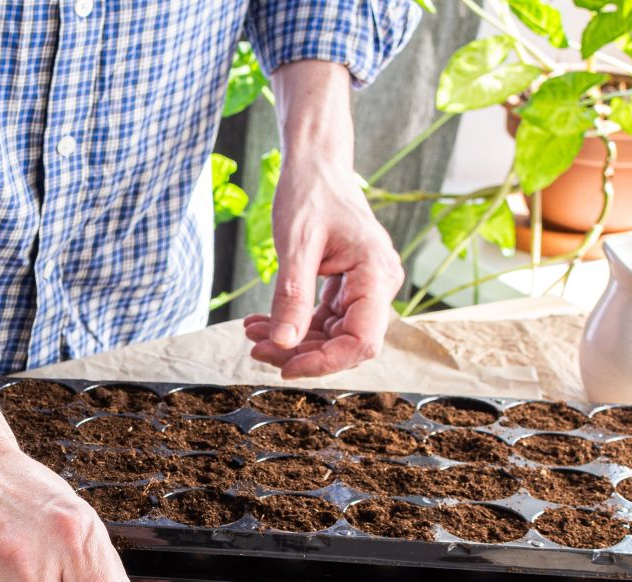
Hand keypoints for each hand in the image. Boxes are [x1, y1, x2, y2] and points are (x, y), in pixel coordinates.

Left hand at [242, 61, 403, 377]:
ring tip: (252, 332)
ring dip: (292, 339)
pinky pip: (324, 318)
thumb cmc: (310, 192)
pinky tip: (262, 322)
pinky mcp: (348, 286)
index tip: (285, 367)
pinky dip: (293, 323)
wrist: (315, 164)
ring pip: (332, 334)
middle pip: (347, 342)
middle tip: (257, 348)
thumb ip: (292, 297)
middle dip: (301, 351)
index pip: (361, 340)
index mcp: (376, 273)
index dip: (325, 362)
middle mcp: (379, 284)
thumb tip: (283, 344)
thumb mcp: (295, 245)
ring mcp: (365, 286)